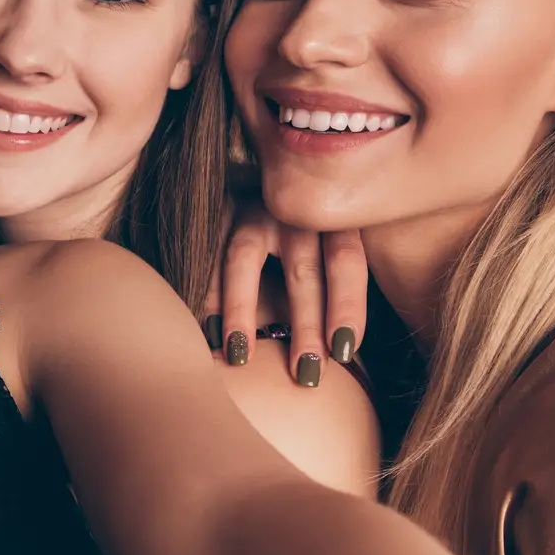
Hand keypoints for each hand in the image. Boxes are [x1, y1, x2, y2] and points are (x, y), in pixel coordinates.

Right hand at [203, 199, 365, 386]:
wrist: (257, 181)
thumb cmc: (307, 241)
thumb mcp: (328, 253)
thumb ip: (327, 290)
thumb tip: (334, 352)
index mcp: (333, 217)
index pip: (346, 262)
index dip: (347, 307)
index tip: (344, 353)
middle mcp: (293, 208)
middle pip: (302, 266)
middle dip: (305, 324)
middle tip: (306, 373)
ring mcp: (250, 204)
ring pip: (245, 256)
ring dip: (242, 309)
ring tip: (241, 357)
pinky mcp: (215, 210)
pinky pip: (207, 254)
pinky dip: (208, 294)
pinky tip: (209, 331)